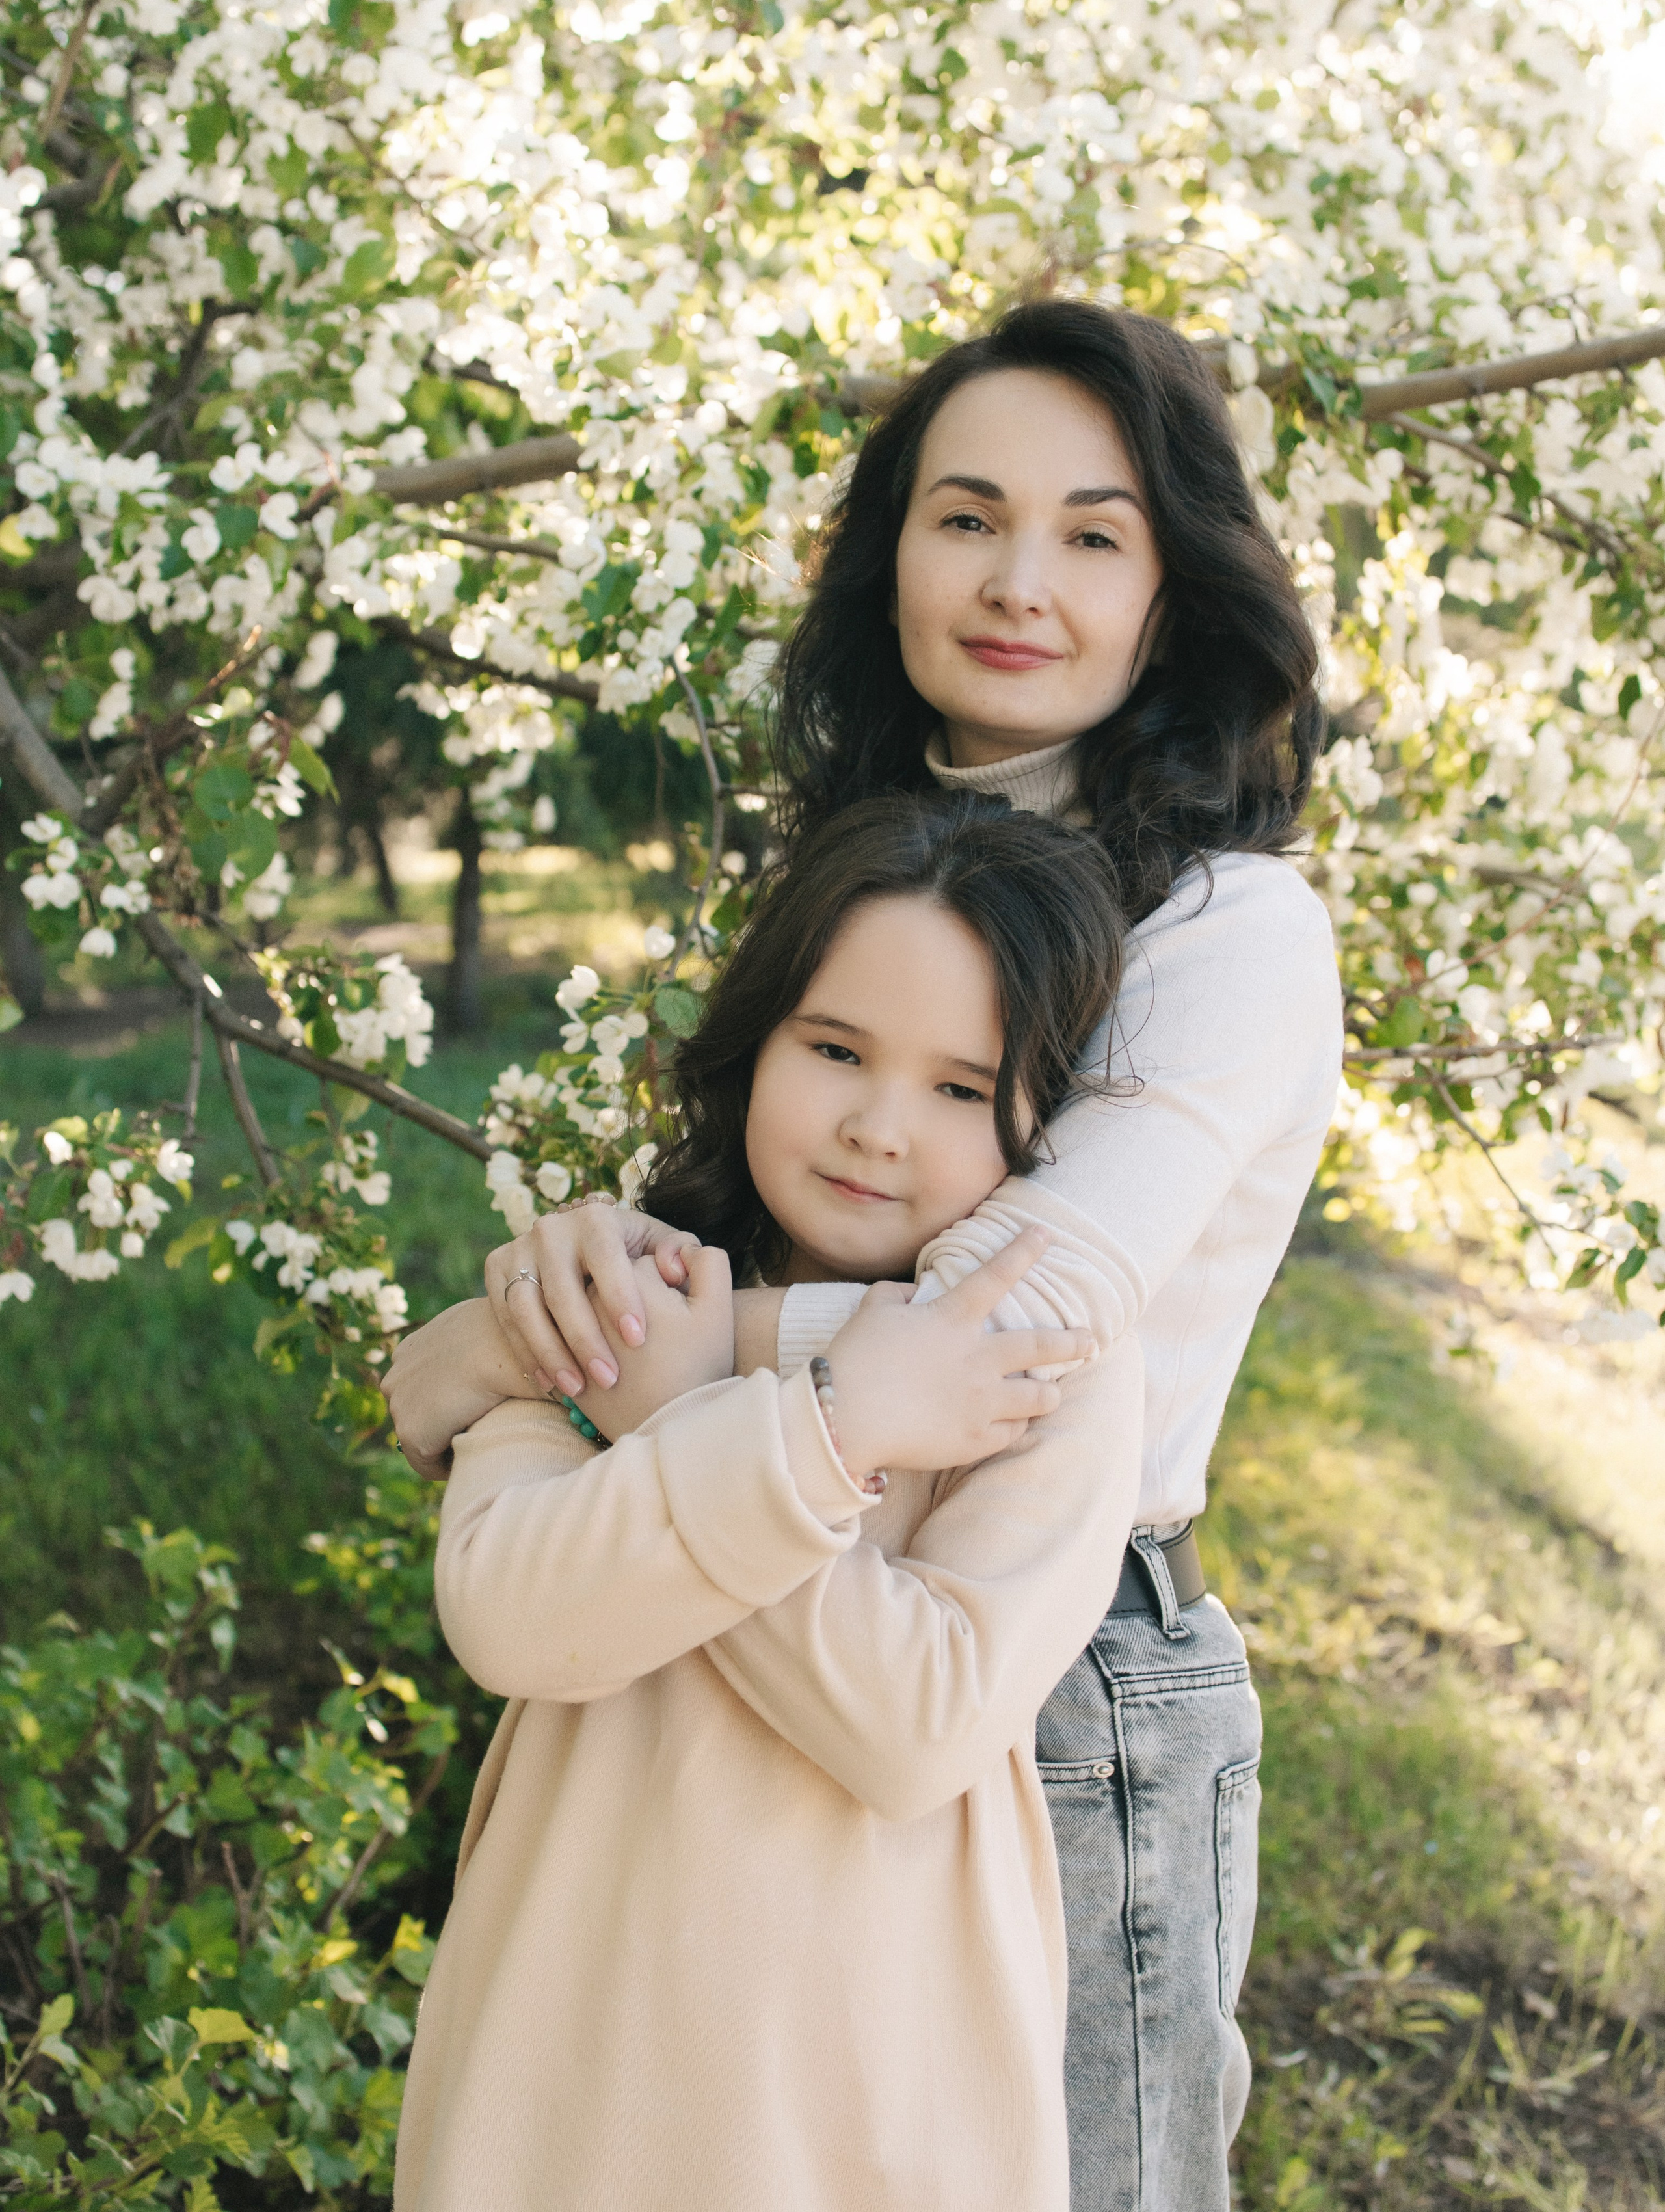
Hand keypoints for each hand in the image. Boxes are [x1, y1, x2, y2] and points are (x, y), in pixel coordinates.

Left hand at [384, 1297, 541, 1478]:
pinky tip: (478, 1458)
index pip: (420, 1390)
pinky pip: (428, 1465)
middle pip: (417, 1416)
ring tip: (482, 1445)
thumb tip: (498, 1355)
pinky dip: (451, 1467)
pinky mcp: (412, 1434)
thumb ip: (474, 1345)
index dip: (447, 1406)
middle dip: (445, 1426)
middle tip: (480, 1432)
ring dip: (448, 1444)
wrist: (501, 1346)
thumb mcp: (483, 1330)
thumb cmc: (507, 1335)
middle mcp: (395, 1379)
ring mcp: (398, 1407)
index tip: (475, 1414)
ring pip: (423, 1440)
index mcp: (409, 1353)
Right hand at [484, 1203, 704, 1397]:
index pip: (606, 1257)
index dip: (620, 1297)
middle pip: (562, 1290)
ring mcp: (519, 1247)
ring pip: (526, 1307)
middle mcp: (552, 1228)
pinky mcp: (496, 1268)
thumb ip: (682, 1254)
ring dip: (551, 1353)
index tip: (638, 1339)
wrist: (580, 1256)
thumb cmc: (634, 1260)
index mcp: (597, 1217)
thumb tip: (673, 1268)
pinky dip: (526, 1353)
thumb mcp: (660, 1250)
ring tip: (578, 1390)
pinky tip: (551, 1384)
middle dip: (586, 1340)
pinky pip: (504, 1317)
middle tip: (610, 1379)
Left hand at [567, 1249, 735, 1436]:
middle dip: (631, 1301)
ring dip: (606, 1324)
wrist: (674, 1425)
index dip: (664, 1285)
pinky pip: (569, 1344)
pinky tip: (615, 1366)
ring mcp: (568, 1330)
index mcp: (626, 1276)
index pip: (641, 1262)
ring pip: (588, 1311)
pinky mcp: (559, 1362)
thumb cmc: (699, 1366)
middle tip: (661, 1334)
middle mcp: (589, 1297)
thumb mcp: (717, 1306)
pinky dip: (584, 1350)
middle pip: (609, 1283)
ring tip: (638, 1354)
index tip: (677, 1310)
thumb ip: (705, 1259)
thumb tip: (675, 1252)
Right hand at [822, 1227, 1096, 1478]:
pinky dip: (1014, 1427)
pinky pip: (1011, 1433)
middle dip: (1072, 1342)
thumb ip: (897, 1295)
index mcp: (953, 1321)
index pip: (996, 1276)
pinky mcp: (975, 1440)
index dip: (1023, 1252)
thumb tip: (915, 1295)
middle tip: (1090, 1340)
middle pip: (1041, 1346)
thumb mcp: (871, 1311)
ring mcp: (981, 1402)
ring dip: (1048, 1394)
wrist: (845, 1418)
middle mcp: (978, 1359)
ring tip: (1052, 1394)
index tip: (1046, 1235)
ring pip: (1038, 1398)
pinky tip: (1012, 1425)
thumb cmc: (855, 1358)